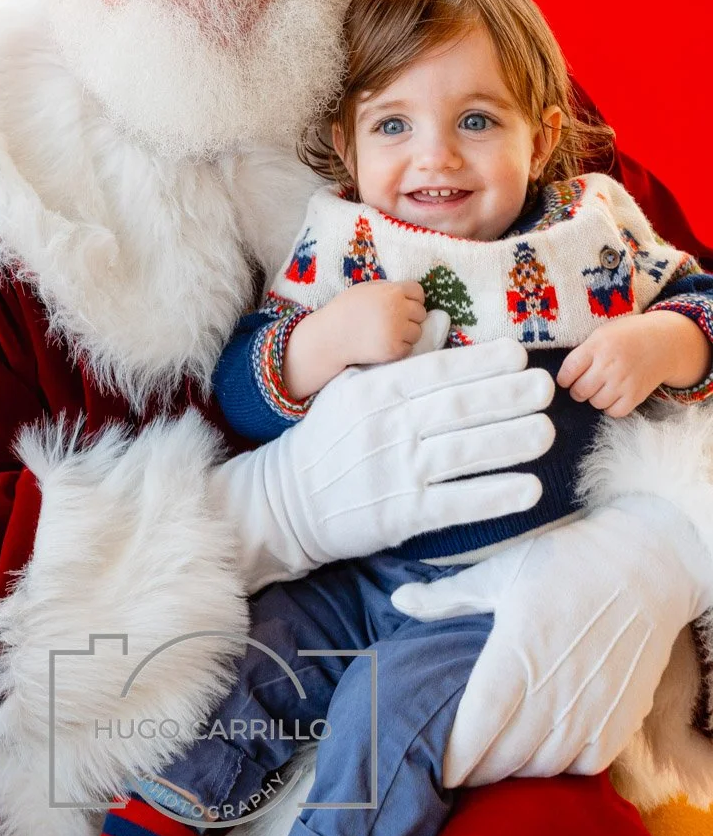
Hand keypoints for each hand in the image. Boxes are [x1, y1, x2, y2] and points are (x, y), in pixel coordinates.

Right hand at [209, 338, 554, 591]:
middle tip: (547, 387)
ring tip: (547, 431)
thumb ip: (400, 358)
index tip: (519, 354)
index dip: (479, 362)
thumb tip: (441, 321)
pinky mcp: (400, 514)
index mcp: (374, 390)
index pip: (435, 371)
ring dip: (508, 441)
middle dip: (505, 396)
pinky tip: (528, 489)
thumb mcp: (352, 387)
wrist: (287, 499)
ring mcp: (394, 471)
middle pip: (455, 408)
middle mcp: (385, 427)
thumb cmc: (328, 438)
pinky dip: (492, 495)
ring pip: (461, 453)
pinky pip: (455, 503)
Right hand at [334, 280, 428, 362]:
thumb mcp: (365, 288)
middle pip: (420, 313)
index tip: (402, 304)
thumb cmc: (345, 309)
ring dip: (407, 333)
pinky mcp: (394, 350)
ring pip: (417, 332)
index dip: (412, 298)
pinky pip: (409, 348)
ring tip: (388, 333)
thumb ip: (387, 288)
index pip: (418, 292)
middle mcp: (398, 310)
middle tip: (393, 320)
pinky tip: (384, 344)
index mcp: (391, 292)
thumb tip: (406, 293)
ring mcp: (397, 332)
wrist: (330, 337)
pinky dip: (400, 348)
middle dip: (409, 316)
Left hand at [391, 496, 712, 785]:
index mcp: (518, 650)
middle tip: (454, 766)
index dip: (452, 756)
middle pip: (503, 755)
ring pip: (540, 766)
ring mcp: (592, 707)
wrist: (644, 566)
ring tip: (491, 760)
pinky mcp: (620, 719)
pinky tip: (539, 752)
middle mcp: (556, 687)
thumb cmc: (566, 563)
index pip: (477, 725)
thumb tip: (398, 600)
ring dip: (511, 770)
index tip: (431, 765)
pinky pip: (581, 767)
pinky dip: (556, 768)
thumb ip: (448, 595)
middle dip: (473, 768)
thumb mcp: (501, 570)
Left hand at [557, 312, 710, 417]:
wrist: (664, 342)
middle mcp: (609, 365)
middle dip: (577, 390)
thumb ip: (584, 351)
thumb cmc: (627, 336)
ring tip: (600, 388)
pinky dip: (610, 407)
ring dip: (594, 398)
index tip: (566, 380)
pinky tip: (613, 396)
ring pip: (595, 403)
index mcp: (597, 346)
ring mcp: (623, 382)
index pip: (569, 370)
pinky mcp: (636, 396)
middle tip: (583, 385)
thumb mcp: (602, 334)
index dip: (563, 378)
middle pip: (580, 390)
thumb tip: (564, 375)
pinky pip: (614, 412)